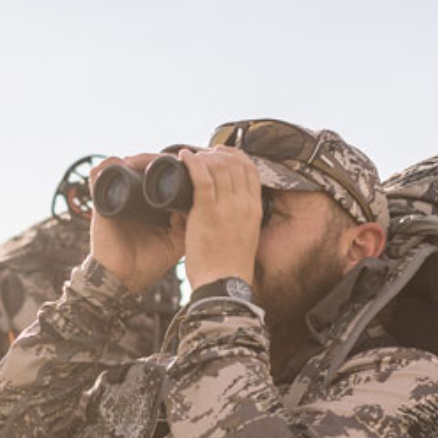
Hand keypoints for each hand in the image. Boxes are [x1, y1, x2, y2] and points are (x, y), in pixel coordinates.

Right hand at [88, 154, 184, 293]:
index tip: (189, 162)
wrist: (123, 279)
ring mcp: (116, 198)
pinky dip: (107, 166)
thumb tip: (202, 198)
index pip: (160, 175)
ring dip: (136, 159)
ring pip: (124, 166)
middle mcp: (132, 197)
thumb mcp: (177, 241)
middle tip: (174, 159)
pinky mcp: (101, 204)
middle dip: (157, 158)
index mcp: (150, 204)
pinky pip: (99, 177)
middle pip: (143, 166)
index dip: (172, 165)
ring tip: (148, 161)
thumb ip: (190, 223)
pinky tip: (121, 162)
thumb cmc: (148, 262)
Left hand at [180, 146, 262, 291]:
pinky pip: (201, 178)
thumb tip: (220, 209)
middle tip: (203, 153)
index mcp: (254, 209)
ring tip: (191, 156)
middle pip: (234, 163)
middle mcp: (243, 204)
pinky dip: (192, 163)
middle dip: (218, 153)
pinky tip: (183, 156)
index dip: (236, 156)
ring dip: (204, 156)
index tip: (223, 153)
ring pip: (219, 167)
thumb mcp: (243, 237)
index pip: (250, 170)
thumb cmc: (229, 268)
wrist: (224, 285)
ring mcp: (227, 207)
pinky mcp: (207, 212)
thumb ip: (236, 220)